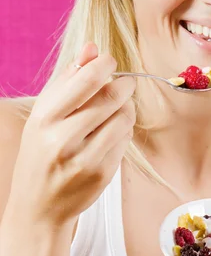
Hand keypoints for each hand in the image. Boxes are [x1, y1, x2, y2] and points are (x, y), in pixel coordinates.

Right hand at [6, 42, 135, 228]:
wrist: (38, 207)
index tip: (110, 62)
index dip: (106, 65)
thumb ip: (67, 79)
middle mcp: (62, 139)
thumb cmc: (41, 151)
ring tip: (118, 108)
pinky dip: (124, 130)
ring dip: (127, 107)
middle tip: (125, 82)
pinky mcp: (103, 175)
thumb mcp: (44, 114)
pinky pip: (125, 140)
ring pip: (124, 118)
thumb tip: (91, 47)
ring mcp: (84, 160)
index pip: (86, 80)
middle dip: (124, 85)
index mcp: (45, 118)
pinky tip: (111, 133)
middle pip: (111, 98)